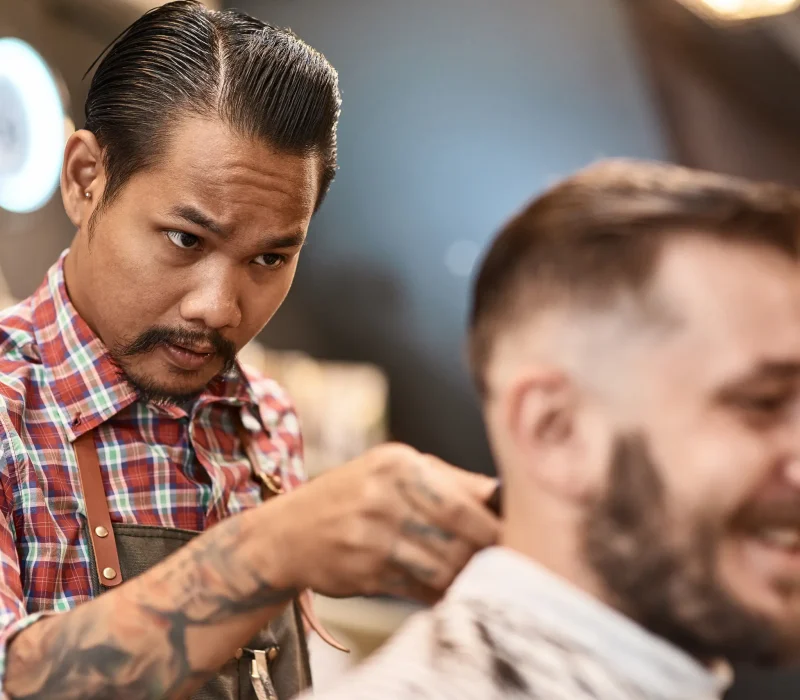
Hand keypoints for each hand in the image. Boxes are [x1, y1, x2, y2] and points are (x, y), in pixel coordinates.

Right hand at [266, 443, 498, 602]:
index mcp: (397, 465)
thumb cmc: (352, 494)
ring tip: (474, 572)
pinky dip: (439, 591)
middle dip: (484, 552)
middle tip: (500, 558)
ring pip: (442, 567)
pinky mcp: (365, 574)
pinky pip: (419, 588)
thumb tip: (499, 492)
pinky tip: (446, 587)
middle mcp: (383, 499)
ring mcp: (371, 539)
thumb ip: (448, 478)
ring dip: (464, 574)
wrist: (288, 531)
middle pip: (456, 537)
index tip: (513, 536)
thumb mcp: (393, 469)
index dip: (493, 526)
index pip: (461, 503)